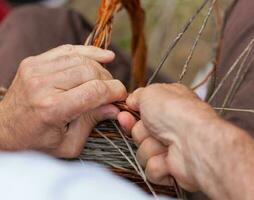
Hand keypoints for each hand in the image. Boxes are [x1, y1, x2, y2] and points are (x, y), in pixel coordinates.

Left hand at [0, 45, 126, 157]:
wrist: (3, 130)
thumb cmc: (36, 142)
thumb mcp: (68, 144)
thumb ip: (92, 123)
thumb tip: (115, 107)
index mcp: (52, 109)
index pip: (96, 91)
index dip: (116, 91)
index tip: (122, 96)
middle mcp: (43, 84)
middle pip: (91, 71)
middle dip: (109, 80)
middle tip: (112, 92)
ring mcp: (36, 69)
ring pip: (82, 59)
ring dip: (99, 68)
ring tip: (105, 79)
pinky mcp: (33, 61)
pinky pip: (68, 50)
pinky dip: (88, 52)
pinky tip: (102, 57)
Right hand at [118, 83, 218, 190]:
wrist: (193, 141)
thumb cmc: (174, 112)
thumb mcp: (150, 93)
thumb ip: (137, 96)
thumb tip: (131, 101)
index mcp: (166, 107)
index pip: (140, 113)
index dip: (129, 116)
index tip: (124, 117)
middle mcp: (169, 126)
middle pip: (139, 133)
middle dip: (141, 133)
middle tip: (152, 130)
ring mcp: (171, 147)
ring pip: (143, 152)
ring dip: (150, 148)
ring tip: (165, 144)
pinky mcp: (172, 168)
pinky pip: (151, 169)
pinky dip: (158, 164)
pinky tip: (169, 159)